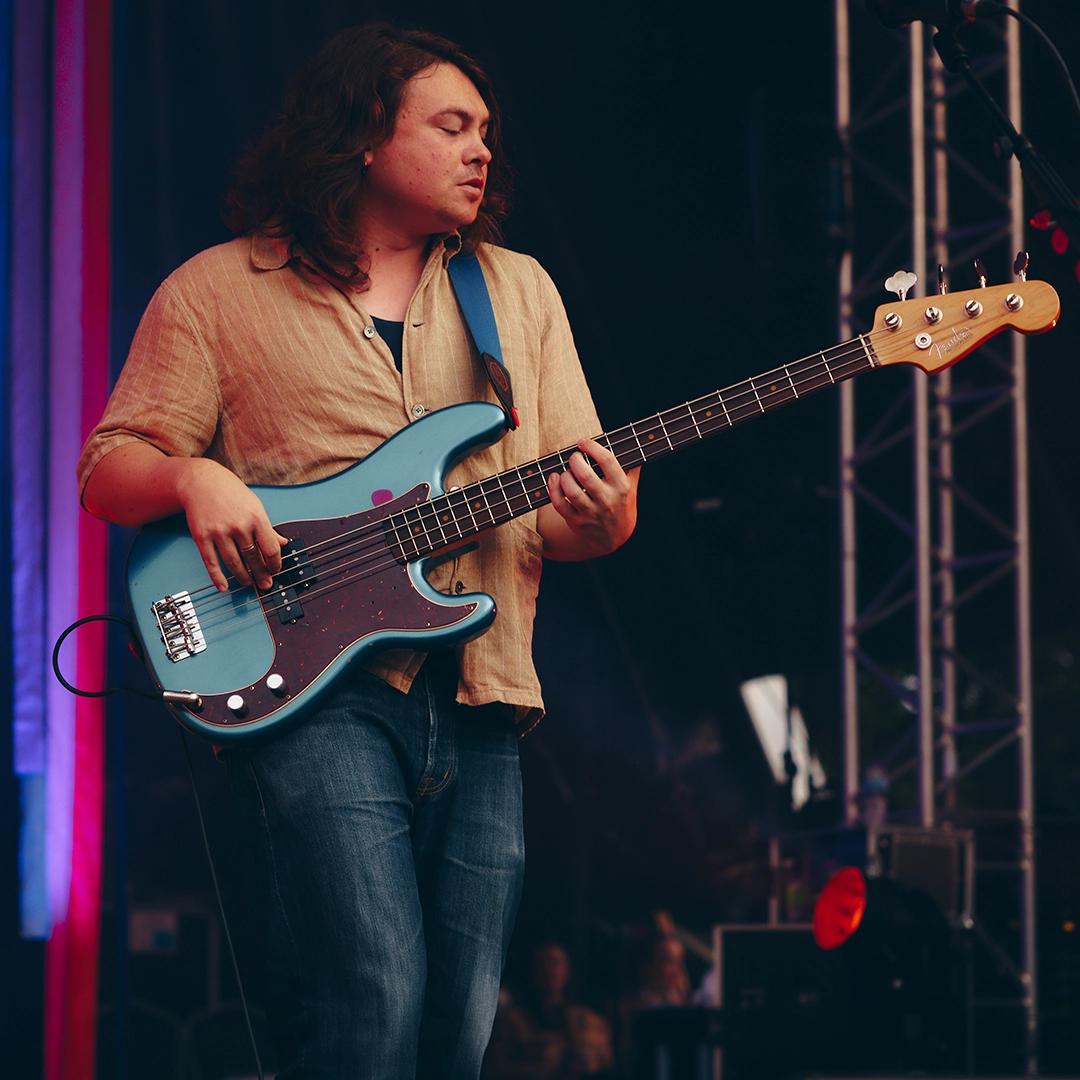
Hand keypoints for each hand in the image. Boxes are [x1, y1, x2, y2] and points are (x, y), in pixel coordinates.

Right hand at [174, 459, 288, 591]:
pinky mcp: (202, 536)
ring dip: (243, 577)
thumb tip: (282, 543)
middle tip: (265, 584)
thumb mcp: (255, 506)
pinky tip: (223, 587)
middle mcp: (239, 526)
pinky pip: (211, 562)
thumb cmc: (230, 492)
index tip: (276, 570)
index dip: (275, 563)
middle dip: (261, 574)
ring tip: (249, 583)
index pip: (271, 548)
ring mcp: (219, 532)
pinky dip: (217, 577)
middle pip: (254, 558)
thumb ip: (267, 527)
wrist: (201, 481)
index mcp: (256, 517)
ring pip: (234, 562)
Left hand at [542, 437, 638, 558]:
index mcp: (622, 487)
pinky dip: (553, 489)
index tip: (583, 442)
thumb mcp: (631, 486)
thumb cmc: (621, 504)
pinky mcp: (576, 521)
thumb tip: (634, 442)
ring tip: (567, 472)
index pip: (607, 461)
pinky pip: (559, 504)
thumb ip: (632, 465)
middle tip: (574, 457)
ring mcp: (591, 512)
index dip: (592, 447)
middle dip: (575, 460)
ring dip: (565, 476)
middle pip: (585, 475)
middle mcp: (607, 500)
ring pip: (571, 490)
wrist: (614, 537)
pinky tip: (554, 479)